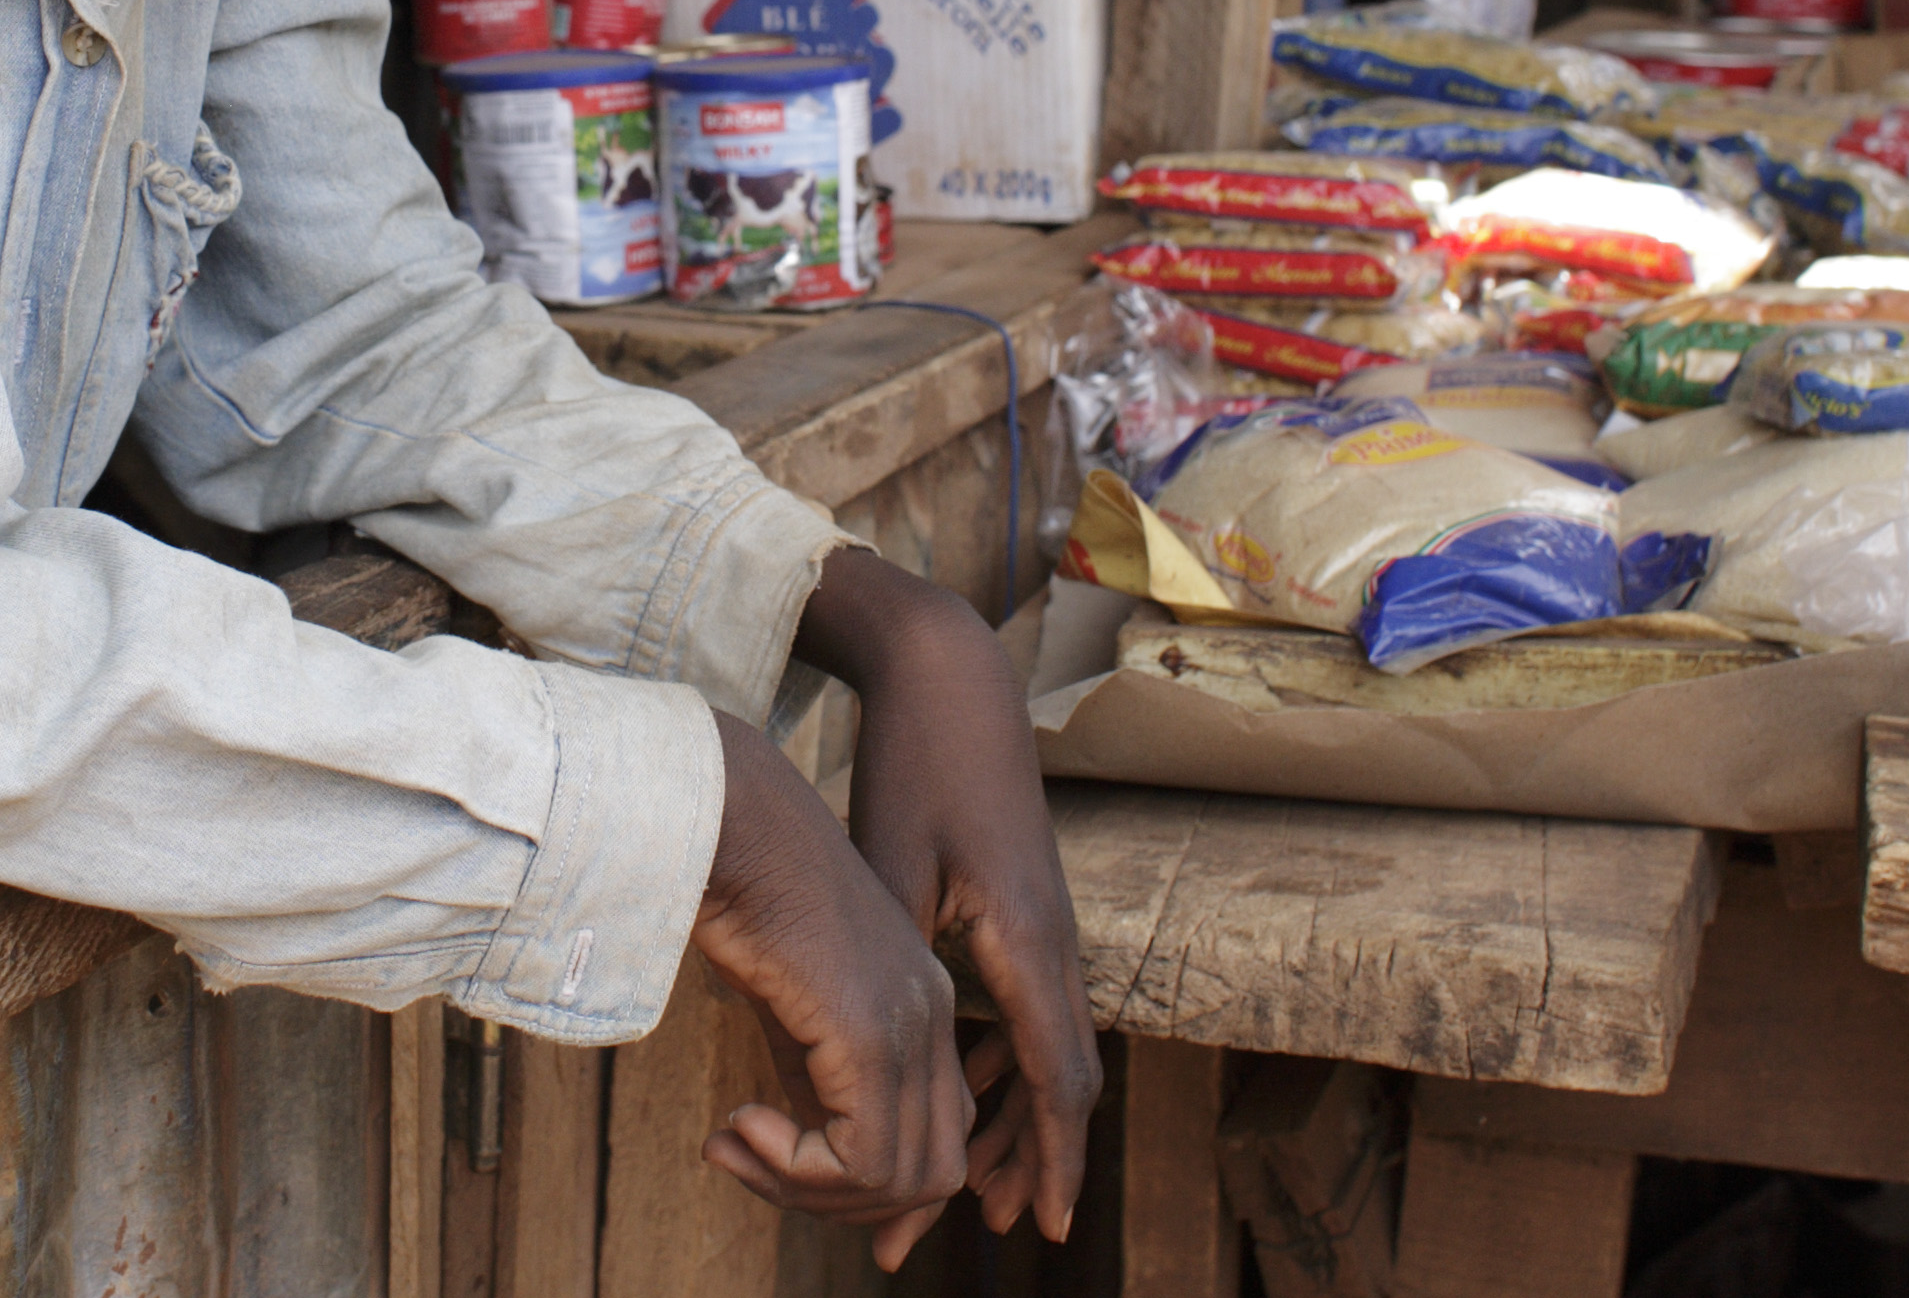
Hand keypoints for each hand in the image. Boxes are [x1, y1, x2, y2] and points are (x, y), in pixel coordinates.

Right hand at [691, 709, 973, 1267]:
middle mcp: (931, 1016)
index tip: (775, 1168)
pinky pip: (862, 1157)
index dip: (869, 1182)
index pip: (937, 1135)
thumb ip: (810, 1071)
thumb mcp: (786, 997)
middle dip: (840, 1201)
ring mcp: (909, 1023)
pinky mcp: (871, 1031)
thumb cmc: (741, 883)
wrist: (724, 816)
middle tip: (749, 1163)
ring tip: (735, 1145)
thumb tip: (801, 1149)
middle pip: (931, 1174)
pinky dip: (798, 1170)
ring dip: (808, 1191)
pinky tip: (738, 1125)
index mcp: (921, 999)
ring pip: (901, 1179)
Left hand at [796, 548, 1103, 1247]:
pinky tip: (969, 1092)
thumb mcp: (891, 869)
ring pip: (1045, 1050)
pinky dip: (1004, 1063)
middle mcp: (1053, 942)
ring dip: (1012, 1118)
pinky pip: (1029, 1010)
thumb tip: (848, 1057)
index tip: (1042, 1229)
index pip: (1057, 1083)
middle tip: (985, 1229)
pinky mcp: (1022, 907)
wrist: (952, 679)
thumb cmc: (914, 767)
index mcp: (1029, 942)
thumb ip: (887, 963)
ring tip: (971, 1189)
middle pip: (1060, 1082)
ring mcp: (1044, 924)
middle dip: (1025, 1160)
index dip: (1049, 1162)